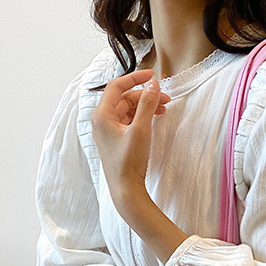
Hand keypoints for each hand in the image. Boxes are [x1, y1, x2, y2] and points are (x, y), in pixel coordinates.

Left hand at [91, 69, 170, 213]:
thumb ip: (147, 104)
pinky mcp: (115, 140)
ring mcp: (107, 131)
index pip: (117, 86)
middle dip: (144, 95)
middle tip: (164, 97)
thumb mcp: (141, 130)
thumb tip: (153, 85)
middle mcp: (101, 121)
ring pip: (127, 109)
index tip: (152, 75)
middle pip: (124, 98)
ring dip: (144, 106)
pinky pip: (128, 121)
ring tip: (162, 109)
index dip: (135, 78)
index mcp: (101, 115)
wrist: (126, 190)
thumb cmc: (128, 163)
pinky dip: (141, 117)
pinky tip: (153, 119)